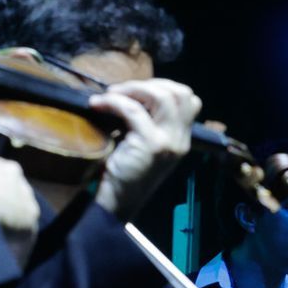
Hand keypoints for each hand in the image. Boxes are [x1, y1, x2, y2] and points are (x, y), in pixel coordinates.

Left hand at [90, 78, 200, 219]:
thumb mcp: (145, 145)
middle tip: (123, 92)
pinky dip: (112, 101)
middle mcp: (180, 140)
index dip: (165, 88)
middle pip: (180, 93)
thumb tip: (134, 93)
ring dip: (133, 88)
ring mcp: (168, 142)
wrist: (116, 203)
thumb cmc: (124, 174)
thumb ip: (150, 123)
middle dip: (149, 84)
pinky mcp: (150, 144)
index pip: (190, 100)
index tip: (139, 93)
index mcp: (181, 139)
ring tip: (111, 95)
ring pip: (161, 96)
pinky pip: (132, 109)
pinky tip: (97, 104)